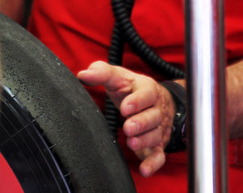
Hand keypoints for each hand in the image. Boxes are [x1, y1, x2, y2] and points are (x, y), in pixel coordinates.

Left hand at [78, 61, 173, 176]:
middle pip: (154, 116)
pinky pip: (159, 155)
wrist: (156, 100)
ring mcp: (158, 128)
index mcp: (147, 89)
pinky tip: (144, 169)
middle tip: (128, 127)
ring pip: (156, 135)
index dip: (138, 101)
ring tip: (131, 143)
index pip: (147, 94)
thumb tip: (83, 74)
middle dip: (141, 123)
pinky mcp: (157, 145)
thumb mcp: (119, 77)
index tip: (125, 107)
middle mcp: (156, 109)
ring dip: (144, 140)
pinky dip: (153, 163)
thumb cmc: (132, 88)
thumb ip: (102, 73)